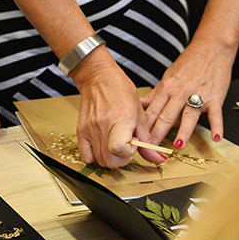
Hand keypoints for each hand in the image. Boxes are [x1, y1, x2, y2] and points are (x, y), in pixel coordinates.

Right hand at [72, 52, 163, 166]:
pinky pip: (86, 156)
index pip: (120, 149)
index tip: (134, 143)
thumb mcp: (140, 113)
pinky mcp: (80, 130)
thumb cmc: (120, 90)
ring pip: (100, 160)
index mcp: (120, 119)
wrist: (98, 78)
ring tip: (116, 144)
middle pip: (110, 161)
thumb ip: (148, 139)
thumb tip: (158, 158)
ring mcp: (89, 129)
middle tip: (127, 146)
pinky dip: (94, 157)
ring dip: (111, 158)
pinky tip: (102, 148)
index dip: (130, 152)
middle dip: (122, 159)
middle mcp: (102, 126)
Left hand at [141, 37, 233, 149]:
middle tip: (151, 150)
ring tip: (177, 146)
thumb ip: (156, 94)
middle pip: (166, 116)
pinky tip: (216, 138)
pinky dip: (217, 126)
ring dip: (183, 132)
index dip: (143, 127)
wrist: (211, 48)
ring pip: (188, 116)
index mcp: (166, 88)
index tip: (137, 140)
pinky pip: (215, 114)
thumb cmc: (189, 63)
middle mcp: (180, 93)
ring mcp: (198, 95)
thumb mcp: (167, 77)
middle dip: (157, 134)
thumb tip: (139, 106)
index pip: (152, 111)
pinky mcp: (215, 97)